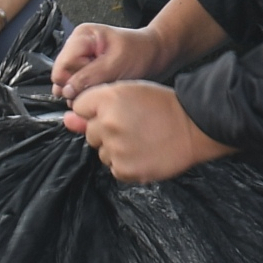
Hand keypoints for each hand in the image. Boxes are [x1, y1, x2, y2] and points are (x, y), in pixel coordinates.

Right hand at [53, 21, 173, 99]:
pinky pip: (79, 87)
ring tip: (105, 85)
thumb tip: (67, 90)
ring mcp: (81, 59)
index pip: (62, 66)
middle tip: (102, 86)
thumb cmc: (140, 52)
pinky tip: (103, 88)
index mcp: (82, 36)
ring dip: (85, 91)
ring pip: (69, 84)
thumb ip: (89, 77)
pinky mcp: (87, 70)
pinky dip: (90, 92)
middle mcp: (77, 46)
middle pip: (63, 76)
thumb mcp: (115, 64)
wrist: (155, 54)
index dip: (73, 82)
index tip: (90, 88)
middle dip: (80, 87)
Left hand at [60, 80, 233, 182]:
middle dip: (105, 131)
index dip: (96, 109)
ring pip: (101, 152)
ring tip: (141, 139)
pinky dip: (126, 164)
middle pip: (90, 132)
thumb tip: (67, 120)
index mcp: (108, 99)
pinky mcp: (125, 169)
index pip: (80, 107)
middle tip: (132, 126)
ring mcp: (115, 149)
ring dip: (115, 148)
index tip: (115, 112)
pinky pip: (114, 168)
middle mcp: (107, 124)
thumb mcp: (130, 93)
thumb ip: (94, 106)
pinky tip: (144, 153)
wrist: (195, 127)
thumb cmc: (164, 107)